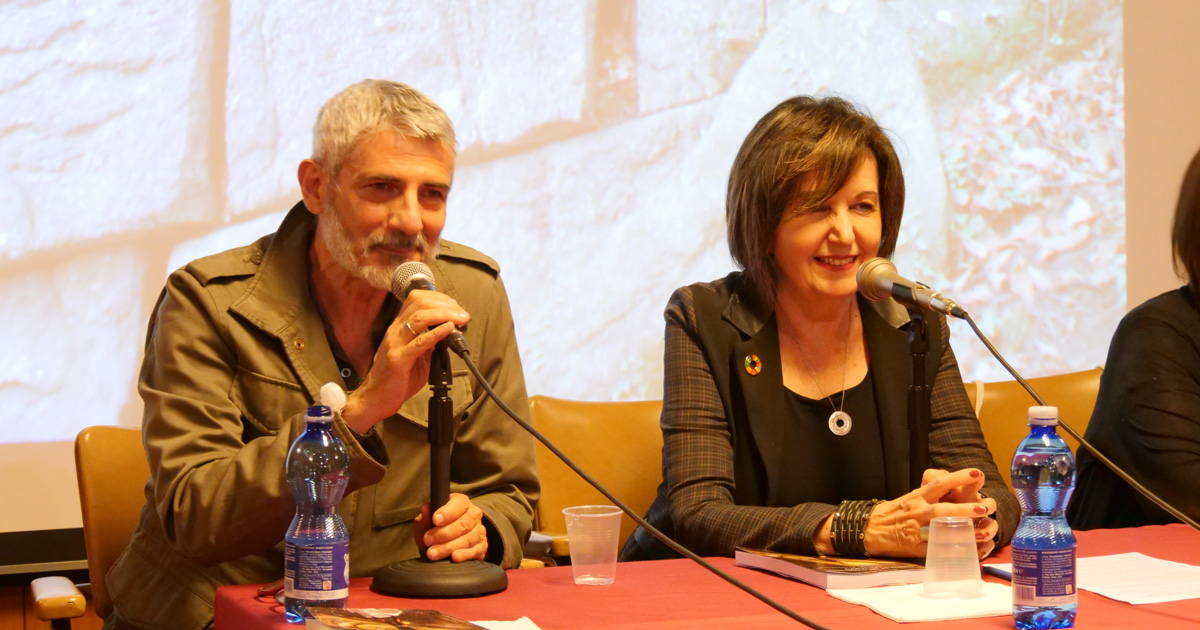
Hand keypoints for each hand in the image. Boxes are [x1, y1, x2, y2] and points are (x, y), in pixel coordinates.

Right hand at [341, 289, 469, 432]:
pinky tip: (449, 329)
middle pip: (420, 304)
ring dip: (444, 315)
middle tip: (463, 314)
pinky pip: (419, 342)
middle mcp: (396, 330)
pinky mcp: (398, 359)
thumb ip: (430, 343)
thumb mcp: (417, 355)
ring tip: (460, 319)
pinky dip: (436, 333)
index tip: (456, 306)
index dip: (439, 298)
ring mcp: (396, 343)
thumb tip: (449, 332)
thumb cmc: (397, 377)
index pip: (417, 299)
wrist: (376, 398)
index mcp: (399, 327)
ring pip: (420, 318)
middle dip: (446, 305)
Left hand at [413, 493, 488, 561]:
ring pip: (468, 538)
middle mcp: (474, 514)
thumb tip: (425, 508)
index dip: (447, 512)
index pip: (459, 504)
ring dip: (449, 547)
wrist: (444, 543)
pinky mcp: (482, 546)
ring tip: (433, 553)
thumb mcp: (426, 522)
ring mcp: (479, 530)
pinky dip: (464, 554)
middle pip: (463, 523)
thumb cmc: (435, 529)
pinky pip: (475, 551)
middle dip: (443, 533)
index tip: (435, 520)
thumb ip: (425, 517)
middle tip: (427, 540)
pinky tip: (454, 557)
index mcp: (461, 502)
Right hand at [863, 468, 992, 557]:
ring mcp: (916, 527)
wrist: (869, 528)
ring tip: (980, 528)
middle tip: (986, 505)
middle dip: (965, 505)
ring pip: (940, 524)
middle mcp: (917, 509)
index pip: (939, 484)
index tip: (976, 473)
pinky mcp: (914, 545)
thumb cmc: (891, 512)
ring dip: (961, 525)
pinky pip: (935, 547)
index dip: (957, 477)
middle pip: (943, 505)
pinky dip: (951, 549)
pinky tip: (967, 550)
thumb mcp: (909, 498)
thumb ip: (928, 496)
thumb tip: (951, 490)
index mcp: (917, 496)